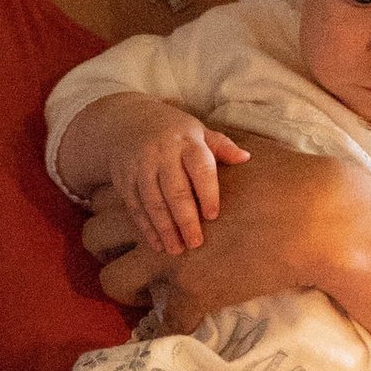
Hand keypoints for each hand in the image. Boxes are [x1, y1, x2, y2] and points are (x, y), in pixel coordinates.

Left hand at [88, 134, 353, 327]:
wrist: (316, 217)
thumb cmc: (284, 177)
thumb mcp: (236, 151)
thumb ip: (209, 151)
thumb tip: (210, 139)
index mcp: (162, 186)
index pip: (105, 198)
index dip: (115, 212)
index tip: (133, 224)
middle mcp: (155, 222)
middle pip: (92, 238)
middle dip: (108, 250)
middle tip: (134, 257)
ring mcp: (171, 261)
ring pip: (112, 283)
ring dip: (128, 289)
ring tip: (150, 292)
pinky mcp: (196, 294)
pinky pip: (165, 324)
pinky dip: (173, 328)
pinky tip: (185, 323)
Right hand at [96, 95, 250, 259]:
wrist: (126, 120)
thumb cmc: (174, 131)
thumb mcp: (198, 131)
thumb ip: (221, 146)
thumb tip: (246, 157)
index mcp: (186, 141)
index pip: (199, 168)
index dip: (207, 192)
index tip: (213, 216)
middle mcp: (162, 153)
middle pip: (174, 190)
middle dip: (185, 219)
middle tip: (196, 243)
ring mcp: (140, 167)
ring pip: (152, 201)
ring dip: (164, 228)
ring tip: (176, 250)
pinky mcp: (124, 179)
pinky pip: (135, 206)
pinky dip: (146, 227)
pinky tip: (158, 244)